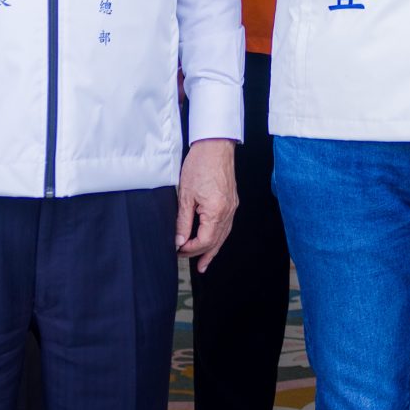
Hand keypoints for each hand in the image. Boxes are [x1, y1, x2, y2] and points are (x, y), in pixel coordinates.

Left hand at [175, 138, 238, 268]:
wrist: (215, 146)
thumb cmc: (200, 165)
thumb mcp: (185, 195)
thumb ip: (183, 221)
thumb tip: (179, 241)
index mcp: (216, 212)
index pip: (204, 241)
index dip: (190, 249)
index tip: (178, 250)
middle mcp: (228, 211)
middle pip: (216, 241)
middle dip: (202, 253)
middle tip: (191, 264)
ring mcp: (232, 207)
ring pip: (223, 235)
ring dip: (213, 249)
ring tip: (205, 263)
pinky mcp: (232, 201)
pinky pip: (226, 225)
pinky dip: (219, 237)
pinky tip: (214, 241)